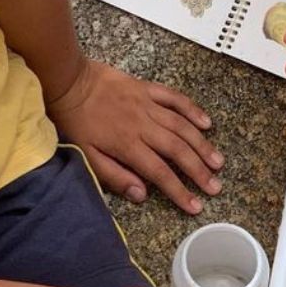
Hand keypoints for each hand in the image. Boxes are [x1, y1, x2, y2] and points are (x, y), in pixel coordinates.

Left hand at [47, 59, 223, 213]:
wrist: (68, 80)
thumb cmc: (74, 120)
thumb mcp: (86, 155)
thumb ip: (114, 176)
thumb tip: (141, 194)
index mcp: (127, 145)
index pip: (160, 173)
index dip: (180, 191)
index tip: (196, 206)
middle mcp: (143, 125)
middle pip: (178, 151)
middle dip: (199, 171)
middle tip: (215, 187)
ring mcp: (148, 105)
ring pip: (182, 127)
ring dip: (202, 145)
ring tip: (218, 162)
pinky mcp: (148, 89)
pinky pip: (175, 99)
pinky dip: (192, 110)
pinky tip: (206, 123)